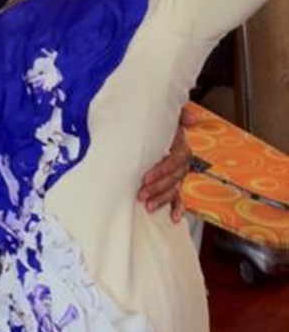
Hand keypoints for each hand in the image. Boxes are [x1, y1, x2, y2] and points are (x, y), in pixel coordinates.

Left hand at [137, 105, 195, 221]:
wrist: (152, 128)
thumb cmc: (158, 122)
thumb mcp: (167, 115)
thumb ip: (179, 113)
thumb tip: (191, 118)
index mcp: (181, 145)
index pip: (176, 160)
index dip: (162, 170)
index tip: (146, 177)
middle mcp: (182, 162)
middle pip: (174, 178)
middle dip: (158, 188)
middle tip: (141, 194)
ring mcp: (178, 174)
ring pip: (174, 189)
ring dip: (162, 199)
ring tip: (148, 206)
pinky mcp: (173, 183)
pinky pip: (179, 198)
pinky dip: (178, 209)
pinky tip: (174, 218)